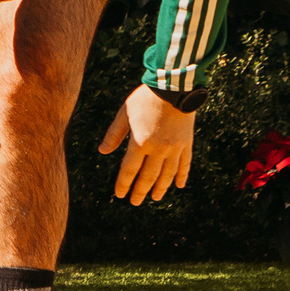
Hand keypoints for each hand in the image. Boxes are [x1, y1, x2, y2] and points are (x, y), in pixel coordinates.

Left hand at [101, 85, 193, 204]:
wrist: (173, 88)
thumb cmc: (144, 99)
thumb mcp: (123, 114)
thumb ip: (114, 134)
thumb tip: (102, 152)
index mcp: (140, 142)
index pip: (130, 170)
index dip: (124, 184)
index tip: (120, 195)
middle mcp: (158, 149)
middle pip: (148, 176)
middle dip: (141, 191)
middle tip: (135, 202)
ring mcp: (175, 147)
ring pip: (168, 174)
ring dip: (161, 188)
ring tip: (156, 198)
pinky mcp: (187, 143)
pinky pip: (185, 164)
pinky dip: (182, 175)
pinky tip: (179, 185)